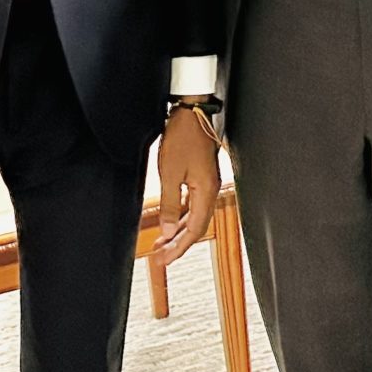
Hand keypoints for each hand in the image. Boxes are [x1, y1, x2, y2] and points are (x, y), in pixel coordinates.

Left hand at [154, 104, 219, 269]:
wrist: (191, 111)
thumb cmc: (182, 137)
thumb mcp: (170, 173)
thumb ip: (169, 204)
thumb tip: (167, 232)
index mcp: (206, 192)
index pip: (194, 229)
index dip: (179, 247)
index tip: (164, 260)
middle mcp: (210, 190)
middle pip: (196, 226)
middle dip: (178, 243)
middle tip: (161, 257)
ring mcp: (207, 183)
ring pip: (194, 216)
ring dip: (178, 231)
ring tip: (162, 244)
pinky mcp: (202, 176)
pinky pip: (193, 204)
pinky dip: (181, 216)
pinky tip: (171, 221)